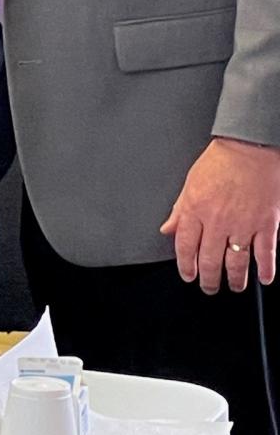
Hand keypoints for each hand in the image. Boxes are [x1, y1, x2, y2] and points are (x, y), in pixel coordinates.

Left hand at [160, 137, 279, 293]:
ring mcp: (243, 225)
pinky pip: (266, 253)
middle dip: (208, 279)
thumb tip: (168, 228)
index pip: (185, 246)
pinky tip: (264, 278)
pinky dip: (266, 269)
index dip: (185, 265)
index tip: (188, 275)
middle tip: (209, 287)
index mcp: (196, 209)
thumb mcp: (191, 182)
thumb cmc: (222, 160)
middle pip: (209, 260)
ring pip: (236, 263)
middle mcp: (217, 221)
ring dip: (235, 279)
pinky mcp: (266, 224)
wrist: (251, 147)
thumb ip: (179, 209)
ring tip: (234, 286)